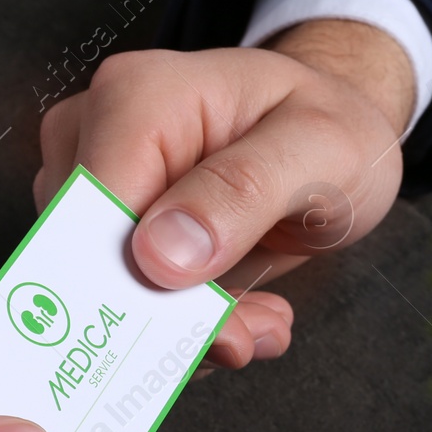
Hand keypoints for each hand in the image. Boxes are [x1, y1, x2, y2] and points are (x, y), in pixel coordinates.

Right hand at [35, 18, 417, 368]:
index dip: (137, 285)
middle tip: (248, 331)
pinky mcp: (111, 237)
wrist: (339, 138)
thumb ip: (242, 190)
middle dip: (170, 320)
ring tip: (257, 320)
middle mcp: (95, 140)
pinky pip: (128, 306)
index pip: (92, 215)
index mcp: (134, 100)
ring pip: (108, 297)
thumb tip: (159, 255)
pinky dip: (188, 328)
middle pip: (93, 263)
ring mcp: (97, 191)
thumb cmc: (328, 124)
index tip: (211, 328)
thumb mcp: (320, 148)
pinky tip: (243, 313)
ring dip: (187, 329)